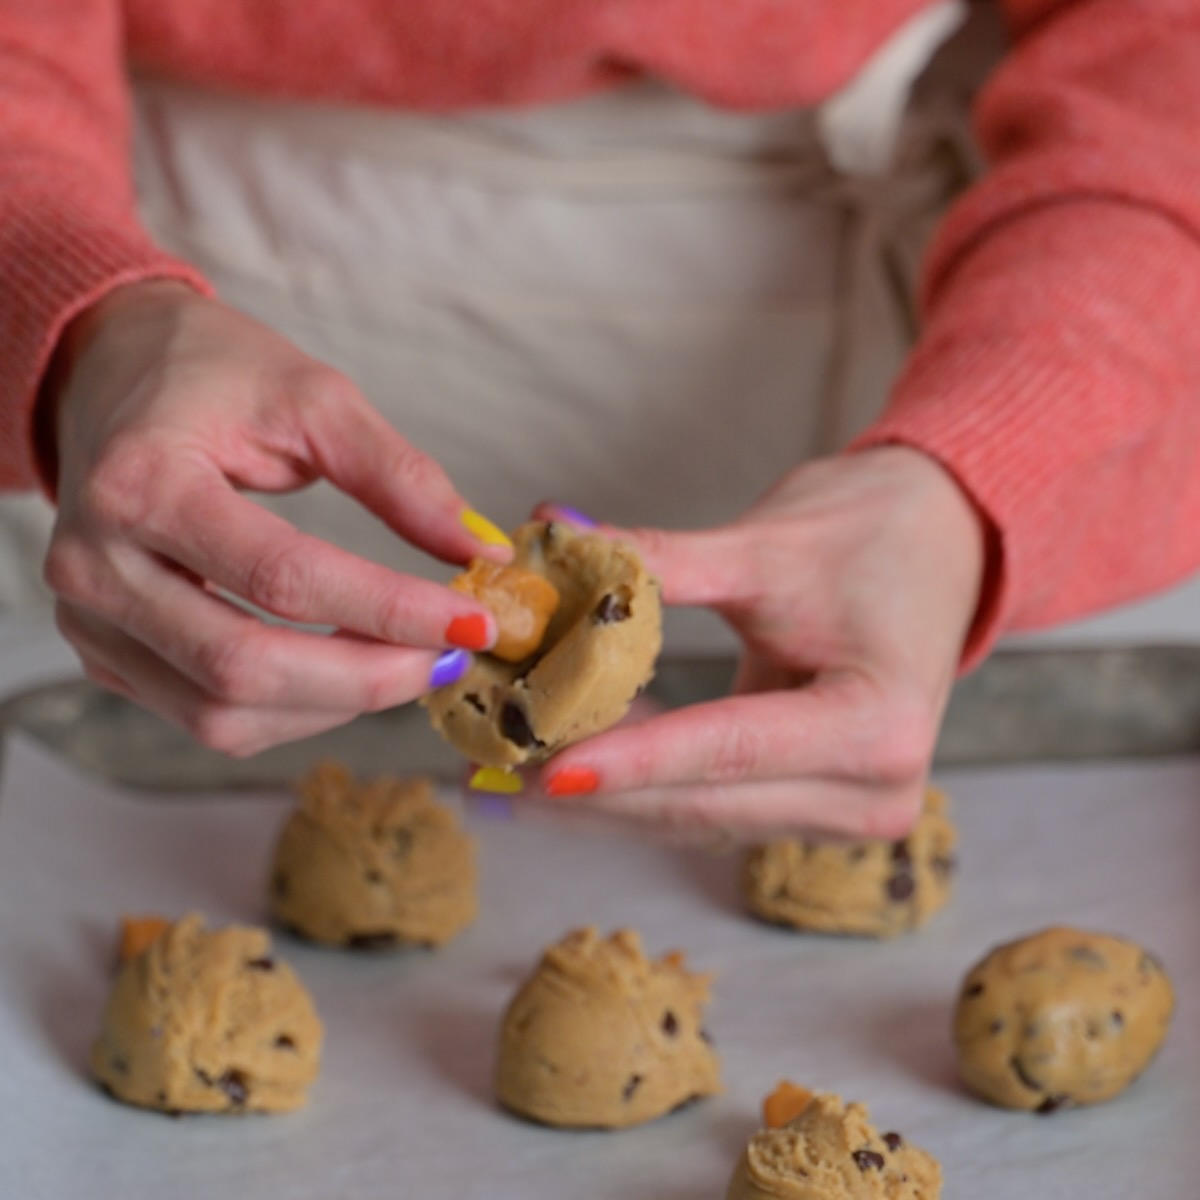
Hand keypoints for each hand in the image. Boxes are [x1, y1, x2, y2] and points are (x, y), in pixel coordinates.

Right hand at [43, 281, 507, 755]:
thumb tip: (482, 551)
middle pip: (246, 667)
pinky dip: (293, 712)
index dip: (389, 609)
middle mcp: (94, 568)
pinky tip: (346, 673)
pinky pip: (209, 719)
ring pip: (226, 715)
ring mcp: (91, 622)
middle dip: (368, 677)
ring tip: (405, 661)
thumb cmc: (212, 376)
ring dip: (335, 704)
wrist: (108, 373)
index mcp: (142, 486)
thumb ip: (401, 477)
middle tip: (447, 657)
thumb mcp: (314, 398)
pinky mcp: (105, 654)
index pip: (283, 578)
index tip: (472, 619)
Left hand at [532, 447, 988, 839]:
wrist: (939, 544)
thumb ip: (658, 561)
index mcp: (879, 725)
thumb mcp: (764, 547)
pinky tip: (567, 766)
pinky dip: (639, 783)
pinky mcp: (812, 804)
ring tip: (503, 772)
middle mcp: (873, 792)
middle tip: (487, 770)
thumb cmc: (871, 534)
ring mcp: (845, 810)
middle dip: (590, 789)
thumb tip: (549, 543)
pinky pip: (710, 803)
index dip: (630, 758)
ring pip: (698, 814)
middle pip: (704, 801)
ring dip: (602, 795)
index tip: (538, 765)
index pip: (731, 748)